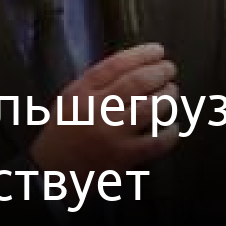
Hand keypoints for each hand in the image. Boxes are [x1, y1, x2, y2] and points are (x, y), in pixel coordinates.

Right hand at [29, 43, 179, 175]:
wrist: (51, 174)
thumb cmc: (63, 133)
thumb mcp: (69, 101)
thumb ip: (94, 84)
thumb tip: (132, 66)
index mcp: (81, 92)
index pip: (115, 65)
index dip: (141, 54)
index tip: (158, 50)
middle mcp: (96, 109)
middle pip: (136, 82)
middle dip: (159, 72)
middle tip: (170, 69)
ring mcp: (111, 134)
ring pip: (149, 108)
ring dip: (167, 97)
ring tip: (172, 91)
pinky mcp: (123, 157)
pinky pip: (155, 142)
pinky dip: (170, 133)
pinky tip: (174, 127)